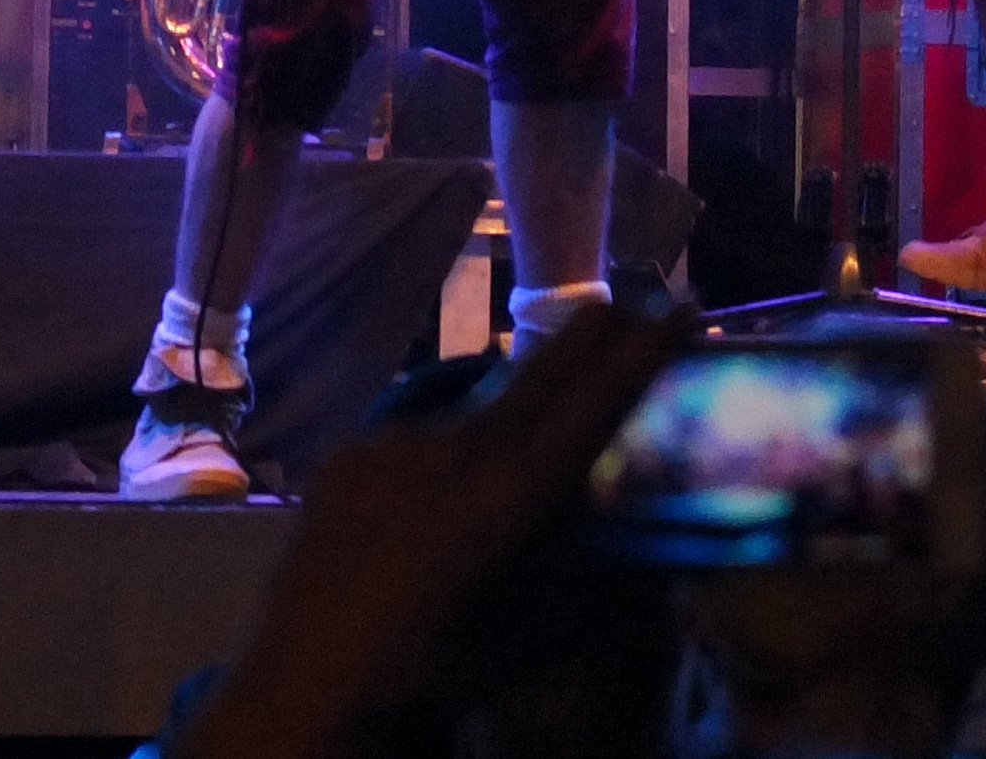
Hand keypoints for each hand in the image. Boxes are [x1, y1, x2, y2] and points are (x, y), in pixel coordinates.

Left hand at [179, 304, 696, 755]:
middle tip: (626, 300)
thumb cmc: (434, 673)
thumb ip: (592, 590)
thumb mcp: (531, 639)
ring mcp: (395, 444)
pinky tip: (428, 509)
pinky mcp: (351, 454)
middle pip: (536, 377)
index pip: (589, 407)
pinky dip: (439, 461)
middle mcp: (454, 451)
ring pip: (472, 416)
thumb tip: (651, 564)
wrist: (308, 685)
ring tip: (508, 466)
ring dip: (505, 420)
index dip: (637, 356)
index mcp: (510, 497)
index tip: (677, 310)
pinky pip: (415, 444)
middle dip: (585, 339)